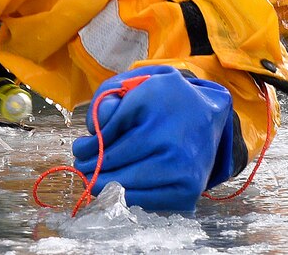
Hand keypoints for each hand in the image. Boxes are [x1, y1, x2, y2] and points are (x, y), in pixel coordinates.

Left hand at [71, 65, 234, 210]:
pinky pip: (147, 202)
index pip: (112, 147)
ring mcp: (185, 177)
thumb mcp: (137, 84)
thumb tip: (94, 132)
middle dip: (93, 171)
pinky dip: (128, 196)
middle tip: (81, 167)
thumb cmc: (164, 97)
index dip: (90, 150)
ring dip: (106, 186)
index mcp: (159, 125)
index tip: (78, 149)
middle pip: (119, 171)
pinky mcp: (189, 194)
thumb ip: (109, 100)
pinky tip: (117, 185)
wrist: (208, 112)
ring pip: (130, 190)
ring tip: (93, 177)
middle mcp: (175, 153)